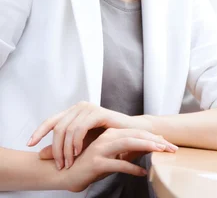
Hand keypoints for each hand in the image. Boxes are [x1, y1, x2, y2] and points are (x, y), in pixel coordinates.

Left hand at [28, 102, 176, 169]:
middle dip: (56, 149)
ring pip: (67, 130)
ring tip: (68, 164)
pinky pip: (80, 128)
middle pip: (58, 128)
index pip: (51, 120)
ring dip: (66, 150)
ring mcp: (89, 108)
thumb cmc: (106, 139)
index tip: (30, 144)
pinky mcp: (98, 113)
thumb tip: (40, 155)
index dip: (39, 132)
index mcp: (73, 112)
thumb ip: (62, 148)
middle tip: (60, 166)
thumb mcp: (80, 145)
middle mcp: (79, 107)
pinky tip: (78, 153)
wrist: (131, 134)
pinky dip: (76, 143)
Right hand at [49, 127, 174, 192]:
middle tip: (172, 148)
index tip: (169, 144)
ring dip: (146, 147)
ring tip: (160, 152)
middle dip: (156, 141)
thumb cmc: (89, 167)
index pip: (137, 133)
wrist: (64, 174)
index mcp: (111, 134)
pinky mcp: (96, 162)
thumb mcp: (111, 157)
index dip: (154, 138)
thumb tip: (144, 151)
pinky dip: (132, 168)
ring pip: (128, 144)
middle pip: (136, 136)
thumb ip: (126, 152)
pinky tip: (141, 172)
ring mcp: (101, 149)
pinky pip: (118, 164)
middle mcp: (107, 138)